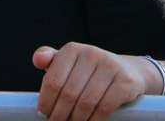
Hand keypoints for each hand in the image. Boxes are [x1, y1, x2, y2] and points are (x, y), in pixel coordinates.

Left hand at [33, 43, 147, 120]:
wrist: (127, 71)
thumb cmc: (88, 71)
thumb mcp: (69, 63)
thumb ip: (50, 61)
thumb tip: (37, 60)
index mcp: (72, 49)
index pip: (53, 80)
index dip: (46, 102)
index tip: (43, 115)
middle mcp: (91, 54)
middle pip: (69, 93)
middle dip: (59, 114)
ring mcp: (110, 66)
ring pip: (86, 102)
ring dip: (76, 120)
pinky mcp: (125, 81)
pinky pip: (104, 107)